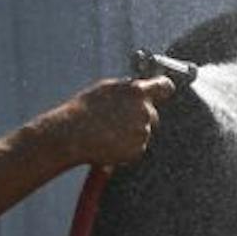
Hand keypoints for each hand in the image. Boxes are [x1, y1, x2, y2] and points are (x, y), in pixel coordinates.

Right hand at [53, 75, 177, 168]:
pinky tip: (109, 143)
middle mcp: (144, 110)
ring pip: (142, 131)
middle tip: (118, 121)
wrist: (72, 135)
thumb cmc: (83, 111)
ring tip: (107, 133)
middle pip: (153, 114)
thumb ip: (127, 90)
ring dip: (131, 133)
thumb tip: (139, 88)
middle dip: (141, 118)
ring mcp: (143, 131)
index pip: (164, 87)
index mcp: (137, 92)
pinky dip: (126, 148)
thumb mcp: (106, 89)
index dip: (163, 90)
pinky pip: (137, 147)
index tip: (162, 92)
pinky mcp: (138, 149)